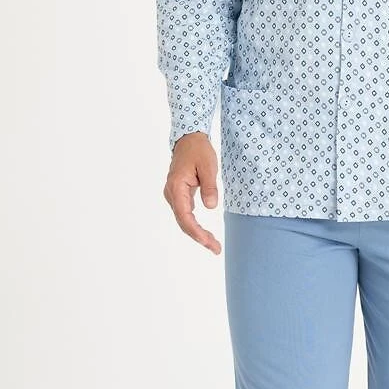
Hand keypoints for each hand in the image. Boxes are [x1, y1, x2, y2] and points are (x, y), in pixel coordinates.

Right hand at [164, 133, 221, 252]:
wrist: (188, 139)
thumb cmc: (199, 151)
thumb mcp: (208, 166)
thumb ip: (210, 186)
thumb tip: (210, 207)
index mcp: (176, 187)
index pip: (185, 216)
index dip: (196, 232)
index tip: (208, 242)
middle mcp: (171, 194)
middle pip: (183, 222)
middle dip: (199, 237)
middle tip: (216, 249)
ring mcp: (174, 196)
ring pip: (184, 220)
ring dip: (197, 233)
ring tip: (214, 245)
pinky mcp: (179, 196)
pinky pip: (185, 215)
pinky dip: (195, 225)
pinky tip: (206, 234)